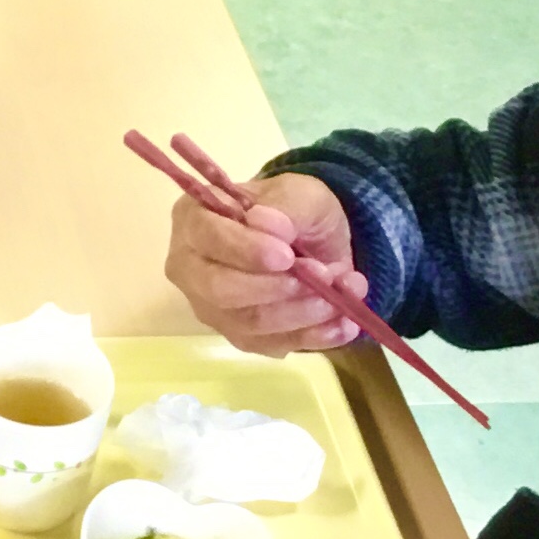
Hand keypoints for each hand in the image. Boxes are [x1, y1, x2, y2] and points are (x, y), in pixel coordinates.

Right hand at [162, 171, 366, 354]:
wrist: (312, 240)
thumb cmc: (293, 210)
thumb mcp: (299, 193)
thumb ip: (283, 207)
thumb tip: (264, 223)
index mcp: (193, 220)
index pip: (205, 237)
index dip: (243, 249)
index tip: (287, 254)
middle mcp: (191, 269)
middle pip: (220, 290)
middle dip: (278, 287)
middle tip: (325, 274)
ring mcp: (213, 308)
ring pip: (251, 323)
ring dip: (305, 311)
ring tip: (347, 289)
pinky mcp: (241, 337)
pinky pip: (275, 345)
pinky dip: (316, 336)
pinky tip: (345, 322)